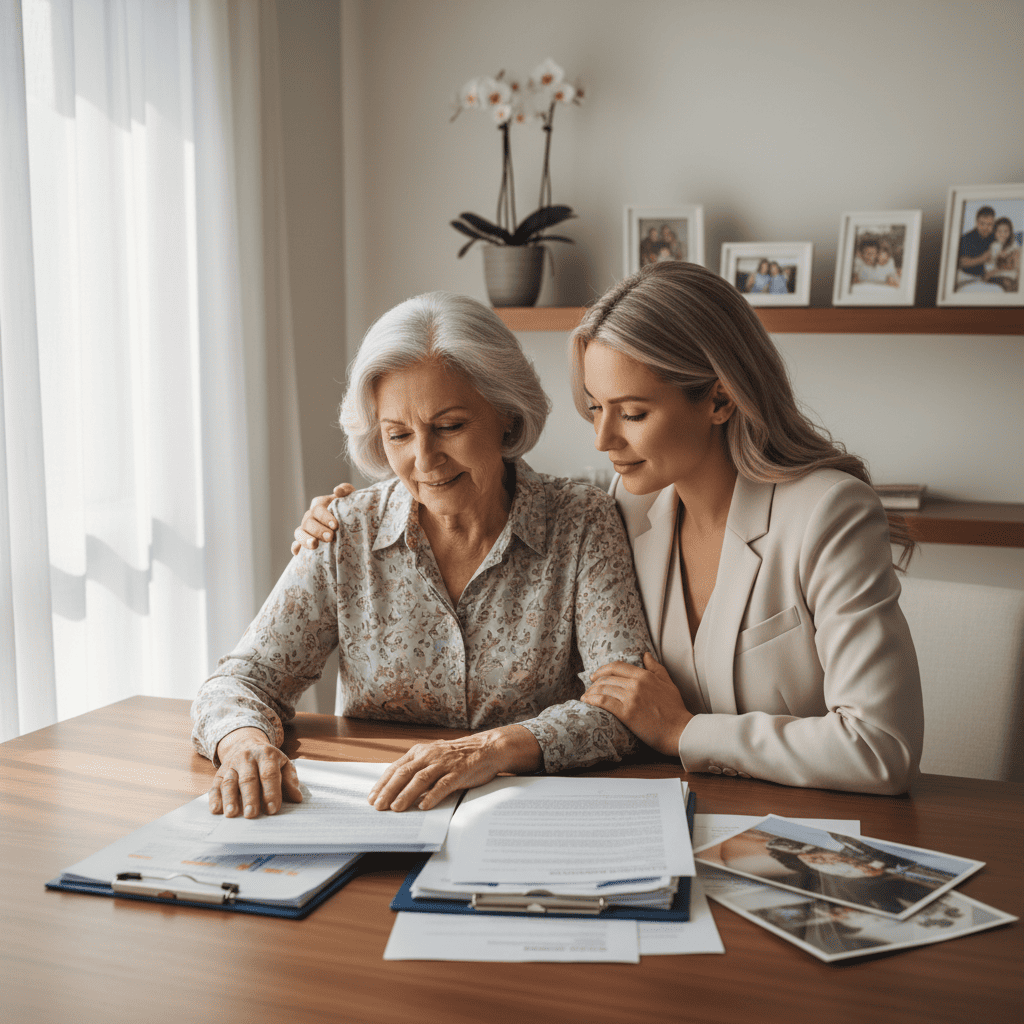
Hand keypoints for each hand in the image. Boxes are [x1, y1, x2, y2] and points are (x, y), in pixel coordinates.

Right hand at [209, 727, 302, 816]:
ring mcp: (232, 765)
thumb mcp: (284, 765)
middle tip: (251, 814)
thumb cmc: (269, 761)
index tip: (272, 809)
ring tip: (232, 814)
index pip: (269, 774)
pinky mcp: (220, 773)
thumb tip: (297, 798)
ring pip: (230, 782)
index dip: (271, 792)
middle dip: (250, 797)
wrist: (247, 744)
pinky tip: (216, 810)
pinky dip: (214, 798)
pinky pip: (215, 785)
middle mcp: (248, 758)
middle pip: (248, 779)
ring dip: (230, 798)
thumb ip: (290, 781)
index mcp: (267, 755)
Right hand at [290, 484, 352, 555]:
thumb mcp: (351, 496)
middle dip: (319, 530)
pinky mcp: (305, 540)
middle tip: (330, 537)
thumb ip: (346, 489)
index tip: (335, 525)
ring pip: (299, 532)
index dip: (325, 517)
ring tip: (314, 545)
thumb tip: (336, 491)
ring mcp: (306, 529)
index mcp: (319, 504)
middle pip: (308, 522)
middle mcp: (310, 516)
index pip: (318, 509)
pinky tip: (298, 553)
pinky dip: (296, 547)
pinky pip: (296, 544)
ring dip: (305, 539)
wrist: (350, 520)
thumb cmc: (350, 507)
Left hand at [367, 725, 541, 811]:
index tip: (371, 798)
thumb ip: (417, 770)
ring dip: (406, 795)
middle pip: (404, 773)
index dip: (382, 784)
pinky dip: (433, 796)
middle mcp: (430, 755)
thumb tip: (396, 790)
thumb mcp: (433, 758)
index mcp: (420, 752)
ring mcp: (444, 763)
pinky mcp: (459, 772)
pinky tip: (424, 806)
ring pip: (420, 779)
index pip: (396, 768)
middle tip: (378, 806)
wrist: (487, 748)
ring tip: (396, 808)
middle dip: (389, 791)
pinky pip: (443, 785)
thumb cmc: (458, 757)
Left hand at [581, 653, 693, 756]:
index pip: (617, 666)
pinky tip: (587, 702)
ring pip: (603, 689)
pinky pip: (604, 702)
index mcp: (644, 675)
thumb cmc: (675, 709)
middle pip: (607, 678)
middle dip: (595, 683)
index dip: (602, 669)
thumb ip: (656, 668)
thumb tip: (645, 655)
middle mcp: (636, 684)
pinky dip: (592, 700)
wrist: (680, 730)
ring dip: (591, 692)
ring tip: (585, 697)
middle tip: (589, 689)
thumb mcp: (668, 683)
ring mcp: (631, 698)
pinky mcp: (627, 713)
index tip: (595, 675)